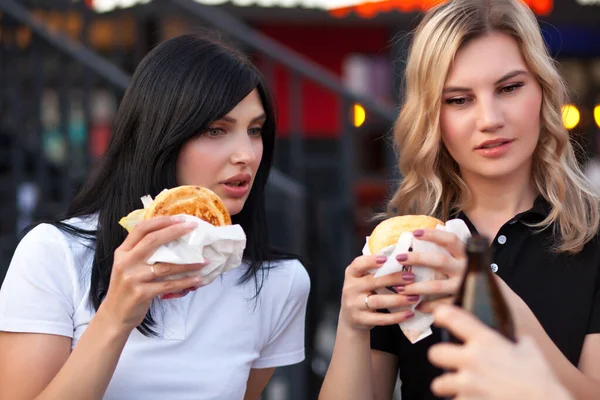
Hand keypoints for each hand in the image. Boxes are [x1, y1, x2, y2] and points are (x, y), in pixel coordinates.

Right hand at [99, 216, 208, 331]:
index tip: (180, 218)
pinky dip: (185, 282)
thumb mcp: (127, 266)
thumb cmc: (126, 288)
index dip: (160, 221)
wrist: (114, 315)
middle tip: (193, 227)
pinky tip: (197, 279)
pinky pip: (168, 285)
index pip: (140, 229)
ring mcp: (133, 278)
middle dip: (175, 231)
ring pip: (166, 266)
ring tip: (204, 261)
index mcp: (122, 252)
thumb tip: (171, 237)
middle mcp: (126, 262)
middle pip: (152, 241)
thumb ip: (142, 253)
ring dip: (188, 263)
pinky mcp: (141, 293)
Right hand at [338, 255, 418, 331]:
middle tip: (411, 277)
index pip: (358, 265)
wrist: (350, 318)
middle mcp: (350, 289)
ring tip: (414, 296)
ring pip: (378, 301)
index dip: (371, 261)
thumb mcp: (362, 279)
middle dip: (393, 278)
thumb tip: (401, 257)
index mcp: (351, 275)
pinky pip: (381, 318)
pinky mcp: (361, 320)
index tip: (387, 259)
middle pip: (373, 281)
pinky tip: (409, 313)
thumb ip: (375, 270)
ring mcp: (354, 305)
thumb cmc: (363, 293)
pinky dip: (397, 316)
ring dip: (398, 299)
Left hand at [400, 229, 466, 311]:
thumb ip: (449, 253)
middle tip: (399, 258)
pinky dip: (428, 306)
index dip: (433, 235)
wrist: (497, 296)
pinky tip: (417, 306)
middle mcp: (465, 268)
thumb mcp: (465, 260)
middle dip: (417, 258)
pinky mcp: (463, 301)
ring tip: (399, 288)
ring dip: (416, 287)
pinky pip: (442, 305)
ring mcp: (463, 286)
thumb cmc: (472, 273)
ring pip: (436, 285)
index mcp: (466, 255)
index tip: (415, 233)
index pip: (450, 240)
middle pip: (439, 260)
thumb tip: (420, 240)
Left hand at [428, 305, 572, 399]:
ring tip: (460, 389)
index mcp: (487, 341)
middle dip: (441, 359)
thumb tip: (509, 337)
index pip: (454, 318)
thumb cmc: (541, 381)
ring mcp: (468, 384)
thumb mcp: (529, 349)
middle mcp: (473, 360)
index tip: (440, 316)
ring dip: (447, 387)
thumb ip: (512, 340)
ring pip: (438, 384)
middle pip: (435, 353)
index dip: (443, 314)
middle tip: (450, 364)